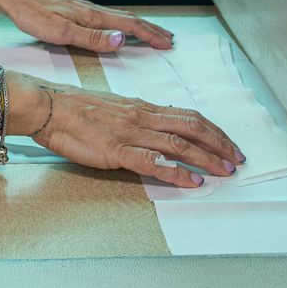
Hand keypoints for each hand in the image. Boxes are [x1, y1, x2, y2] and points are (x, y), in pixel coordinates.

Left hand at [0, 0, 174, 53]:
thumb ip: (91, 38)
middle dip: (151, 30)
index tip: (167, 44)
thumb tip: (122, 41)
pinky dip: (121, 25)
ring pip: (119, 18)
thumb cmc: (31, 12)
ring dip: (139, 27)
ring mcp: (83, 10)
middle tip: (169, 39)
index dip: (150, 35)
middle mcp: (91, 11)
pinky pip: (107, 18)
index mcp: (92, 16)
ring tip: (151, 34)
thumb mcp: (60, 30)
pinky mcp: (74, 11)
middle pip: (129, 20)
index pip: (130, 25)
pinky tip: (117, 29)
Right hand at [12, 75, 241, 187]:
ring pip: (180, 144)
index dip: (213, 130)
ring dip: (208, 158)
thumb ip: (138, 116)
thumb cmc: (75, 108)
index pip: (187, 116)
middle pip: (192, 128)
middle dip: (220, 144)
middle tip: (239, 159)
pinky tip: (194, 181)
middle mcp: (143, 117)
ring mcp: (131, 134)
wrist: (47, 106)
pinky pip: (154, 163)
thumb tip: (159, 125)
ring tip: (226, 171)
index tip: (229, 143)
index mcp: (142, 107)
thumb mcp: (114, 106)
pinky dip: (178, 173)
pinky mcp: (117, 151)